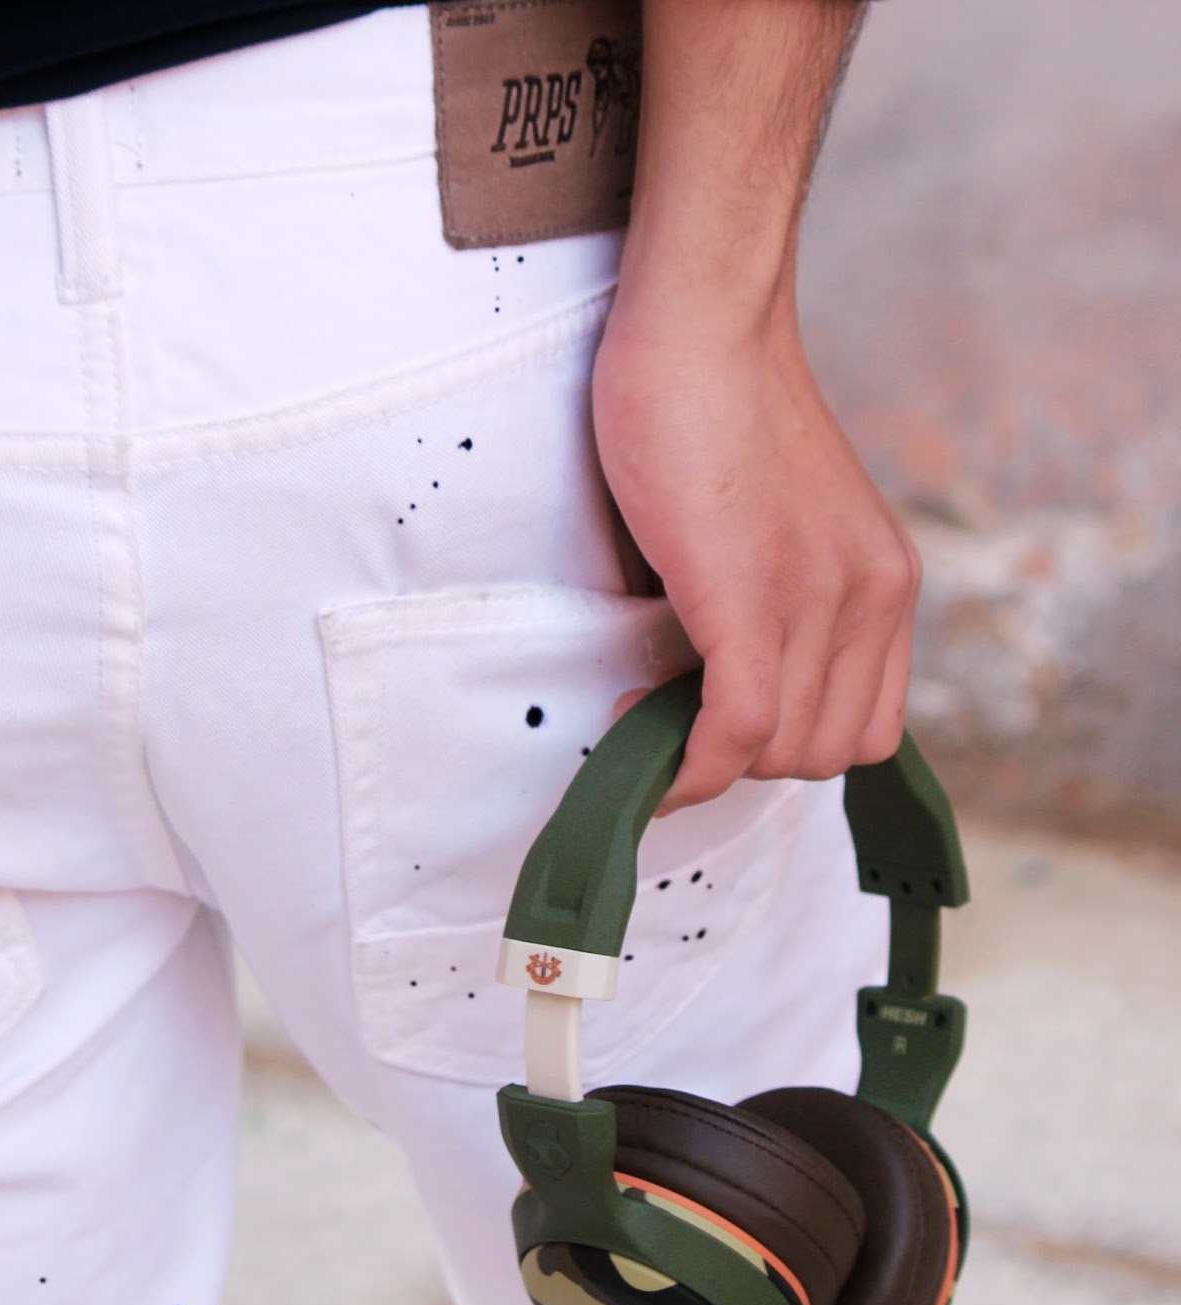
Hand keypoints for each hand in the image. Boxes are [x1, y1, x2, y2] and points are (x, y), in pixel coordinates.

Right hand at [593, 303, 918, 814]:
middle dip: (747, 760)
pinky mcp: (748, 595)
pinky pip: (736, 727)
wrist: (703, 323)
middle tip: (674, 715)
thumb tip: (713, 672)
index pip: (867, 727)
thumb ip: (779, 596)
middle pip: (828, 753)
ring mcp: (817, 599)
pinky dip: (689, 763)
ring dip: (710, 758)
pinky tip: (640, 736)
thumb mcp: (783, 518)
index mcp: (884, 582)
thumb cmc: (719, 402)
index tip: (715, 724)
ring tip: (648, 706)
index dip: (788, 748)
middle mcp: (871, 597)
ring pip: (783, 753)